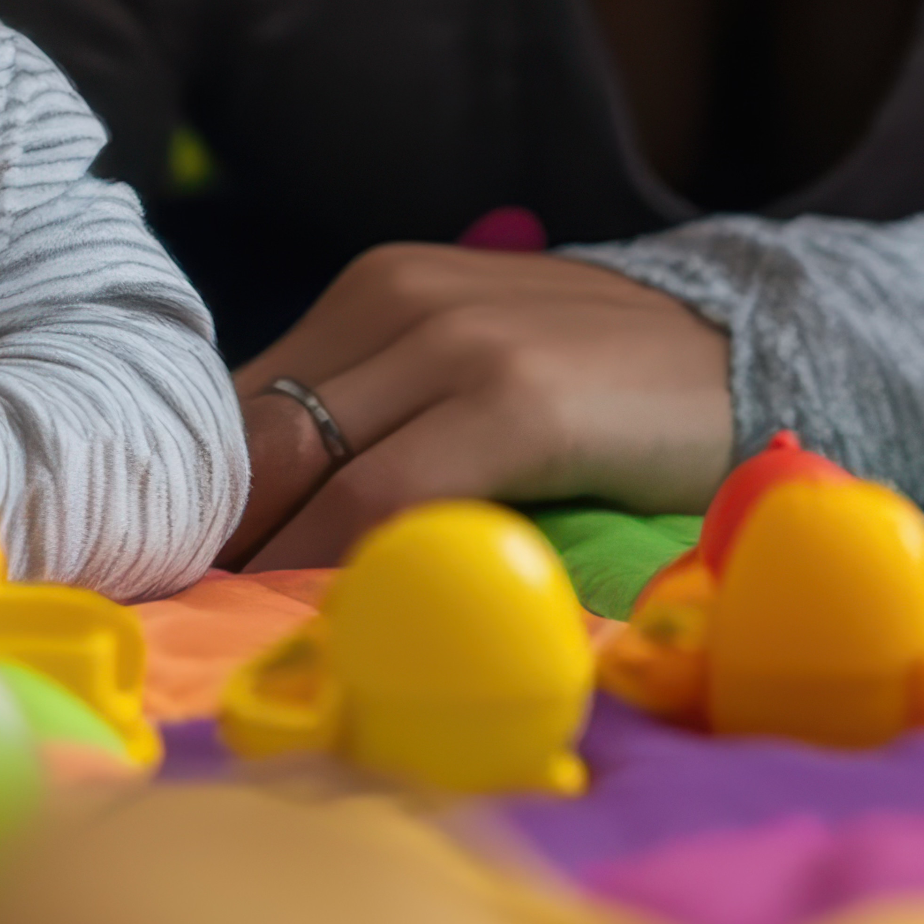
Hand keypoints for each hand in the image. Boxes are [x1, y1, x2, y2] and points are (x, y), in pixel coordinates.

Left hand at [226, 244, 732, 569]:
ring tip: (235, 634)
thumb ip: (372, 409)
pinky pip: (388, 497)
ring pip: (306, 467)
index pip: (240, 400)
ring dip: (261, 561)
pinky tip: (330, 613)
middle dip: (215, 534)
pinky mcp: (518, 402)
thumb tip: (254, 508)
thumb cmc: (596, 382)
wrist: (746, 346)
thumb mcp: (465, 365)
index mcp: (376, 289)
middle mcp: (401, 297)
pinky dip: (341, 560)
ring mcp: (461, 344)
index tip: (178, 573)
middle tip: (188, 619)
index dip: (198, 494)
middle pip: (256, 434)